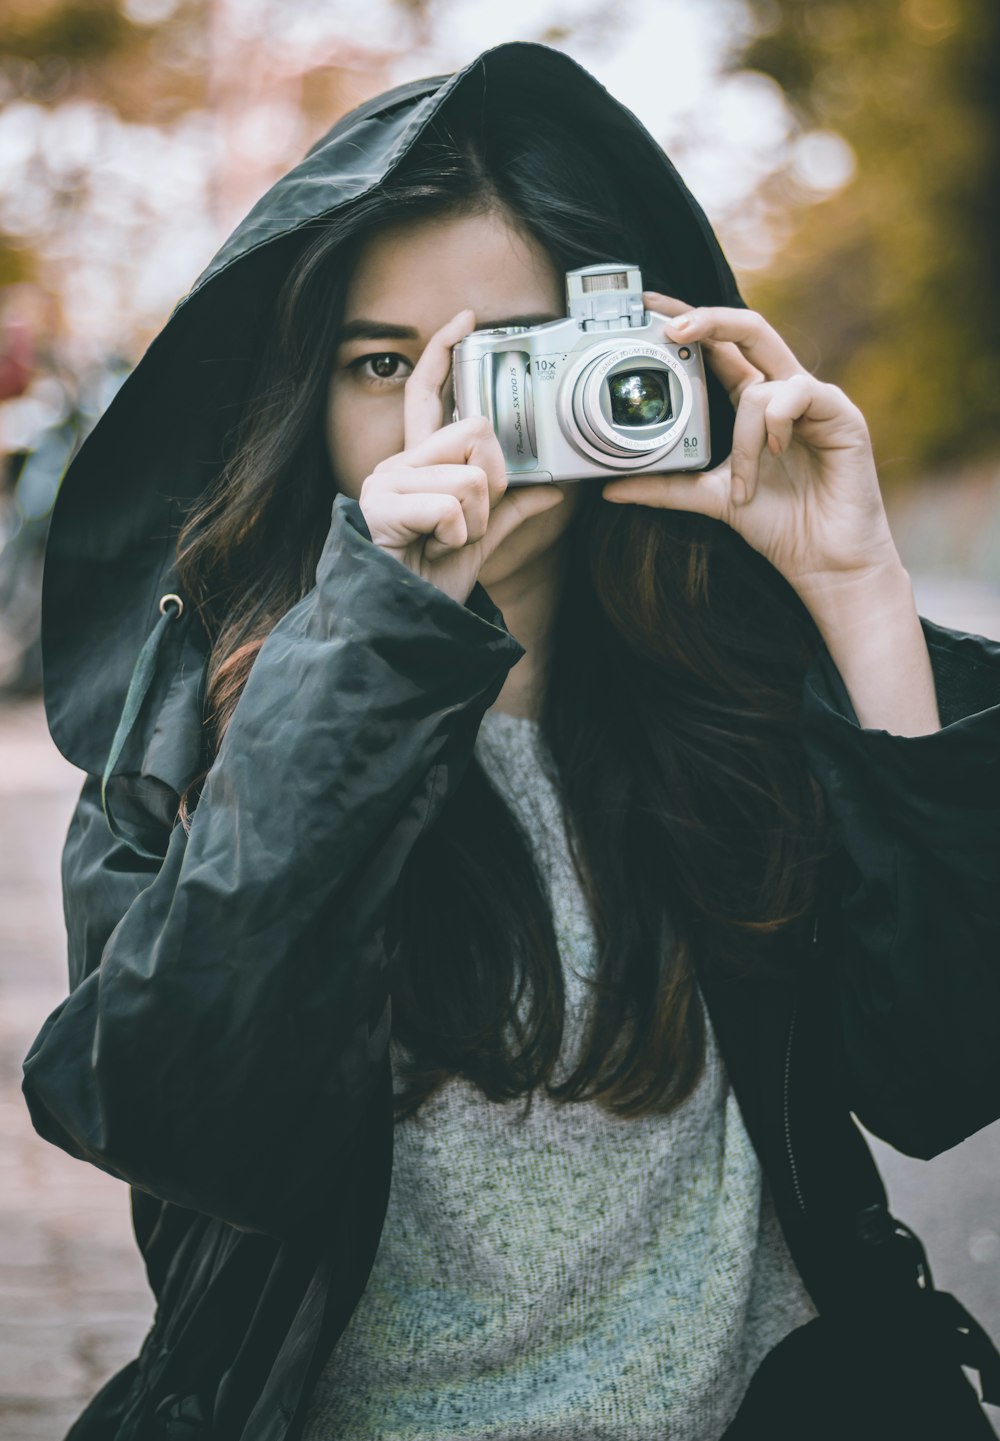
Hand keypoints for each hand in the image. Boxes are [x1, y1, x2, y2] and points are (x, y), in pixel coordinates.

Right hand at [358, 309, 564, 605]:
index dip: (444, 353)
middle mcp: (399, 462)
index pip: (429, 393)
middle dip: (491, 483)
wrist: (396, 623)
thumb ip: (510, 512)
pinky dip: (455, 537)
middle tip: (469, 522)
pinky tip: (432, 550)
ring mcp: (386, 480)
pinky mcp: (381, 504)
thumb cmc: (430, 582)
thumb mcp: (481, 544)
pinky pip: (450, 506)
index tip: (466, 320)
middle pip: (474, 431)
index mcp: (419, 464)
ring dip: (474, 522)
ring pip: (470, 477)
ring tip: (446, 543)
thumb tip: (554, 490)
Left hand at [600, 293, 903, 608]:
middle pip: (748, 330)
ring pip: (764, 386)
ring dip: (744, 438)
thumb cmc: (779, 525)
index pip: (720, 348)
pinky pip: (798, 394)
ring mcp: (814, 401)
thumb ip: (665, 488)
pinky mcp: (842, 414)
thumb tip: (610, 489)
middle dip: (709, 320)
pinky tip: (777, 453)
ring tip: (744, 485)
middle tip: (671, 329)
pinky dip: (776, 424)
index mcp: (754, 403)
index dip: (689, 322)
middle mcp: (783, 393)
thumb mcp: (710, 499)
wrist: (824, 561)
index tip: (650, 309)